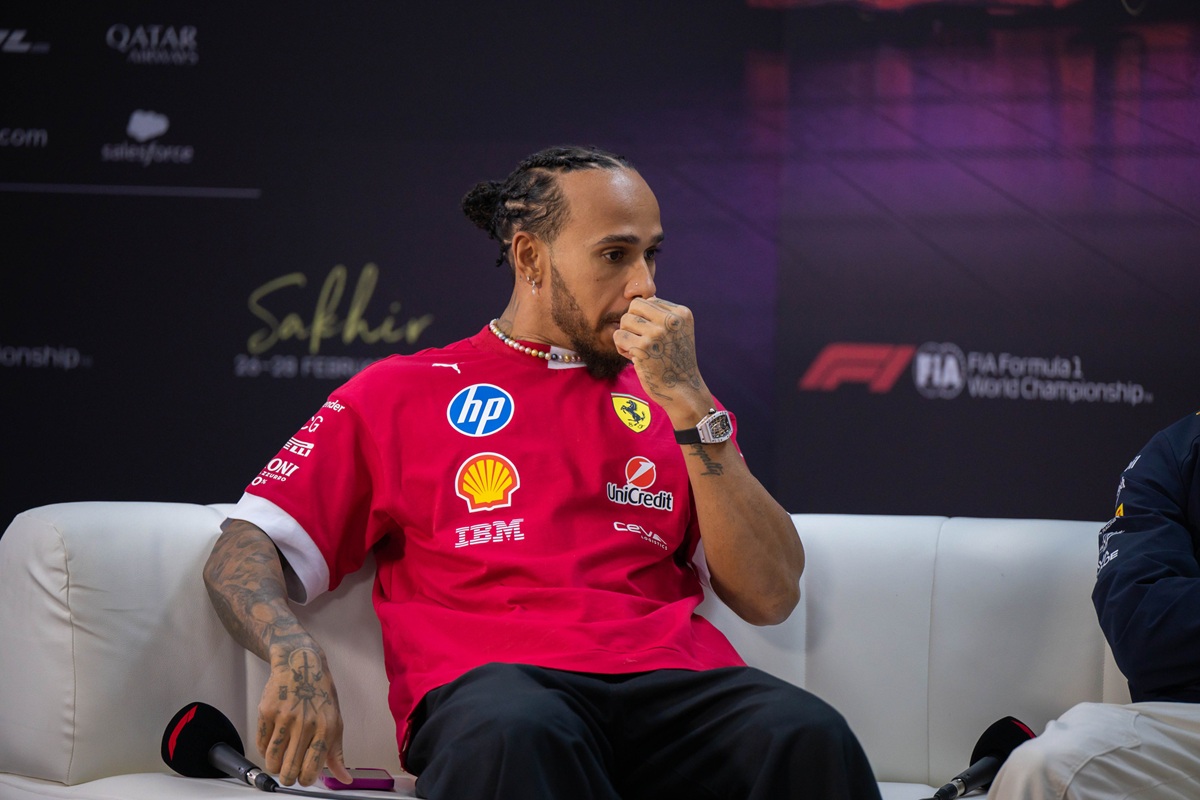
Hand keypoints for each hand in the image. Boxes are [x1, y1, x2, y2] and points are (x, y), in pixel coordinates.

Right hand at [257, 643, 350, 785]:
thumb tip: (344, 779)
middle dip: (288, 777)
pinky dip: (265, 749)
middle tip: (289, 771)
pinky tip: (273, 742)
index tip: (303, 776)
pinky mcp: (266, 712)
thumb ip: (336, 753)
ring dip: (275, 765)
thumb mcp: (335, 721)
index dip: (305, 780)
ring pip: (272, 761)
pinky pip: (261, 745)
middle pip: (289, 770)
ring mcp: (284, 718)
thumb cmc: (320, 694)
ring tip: (280, 758)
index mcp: (326, 729)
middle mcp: (305, 724)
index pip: (311, 770)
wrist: (301, 664)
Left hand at [615, 296, 710, 419]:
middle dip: (632, 322)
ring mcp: (657, 333)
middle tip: (639, 340)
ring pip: (625, 320)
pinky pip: (618, 336)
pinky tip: (632, 357)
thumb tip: (634, 300)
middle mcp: (671, 320)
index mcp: (681, 313)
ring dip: (626, 335)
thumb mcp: (678, 332)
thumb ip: (661, 315)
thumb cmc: (675, 361)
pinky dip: (621, 347)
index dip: (645, 318)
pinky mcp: (643, 347)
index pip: (649, 301)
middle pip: (634, 306)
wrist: (683, 390)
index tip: (653, 337)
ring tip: (637, 349)